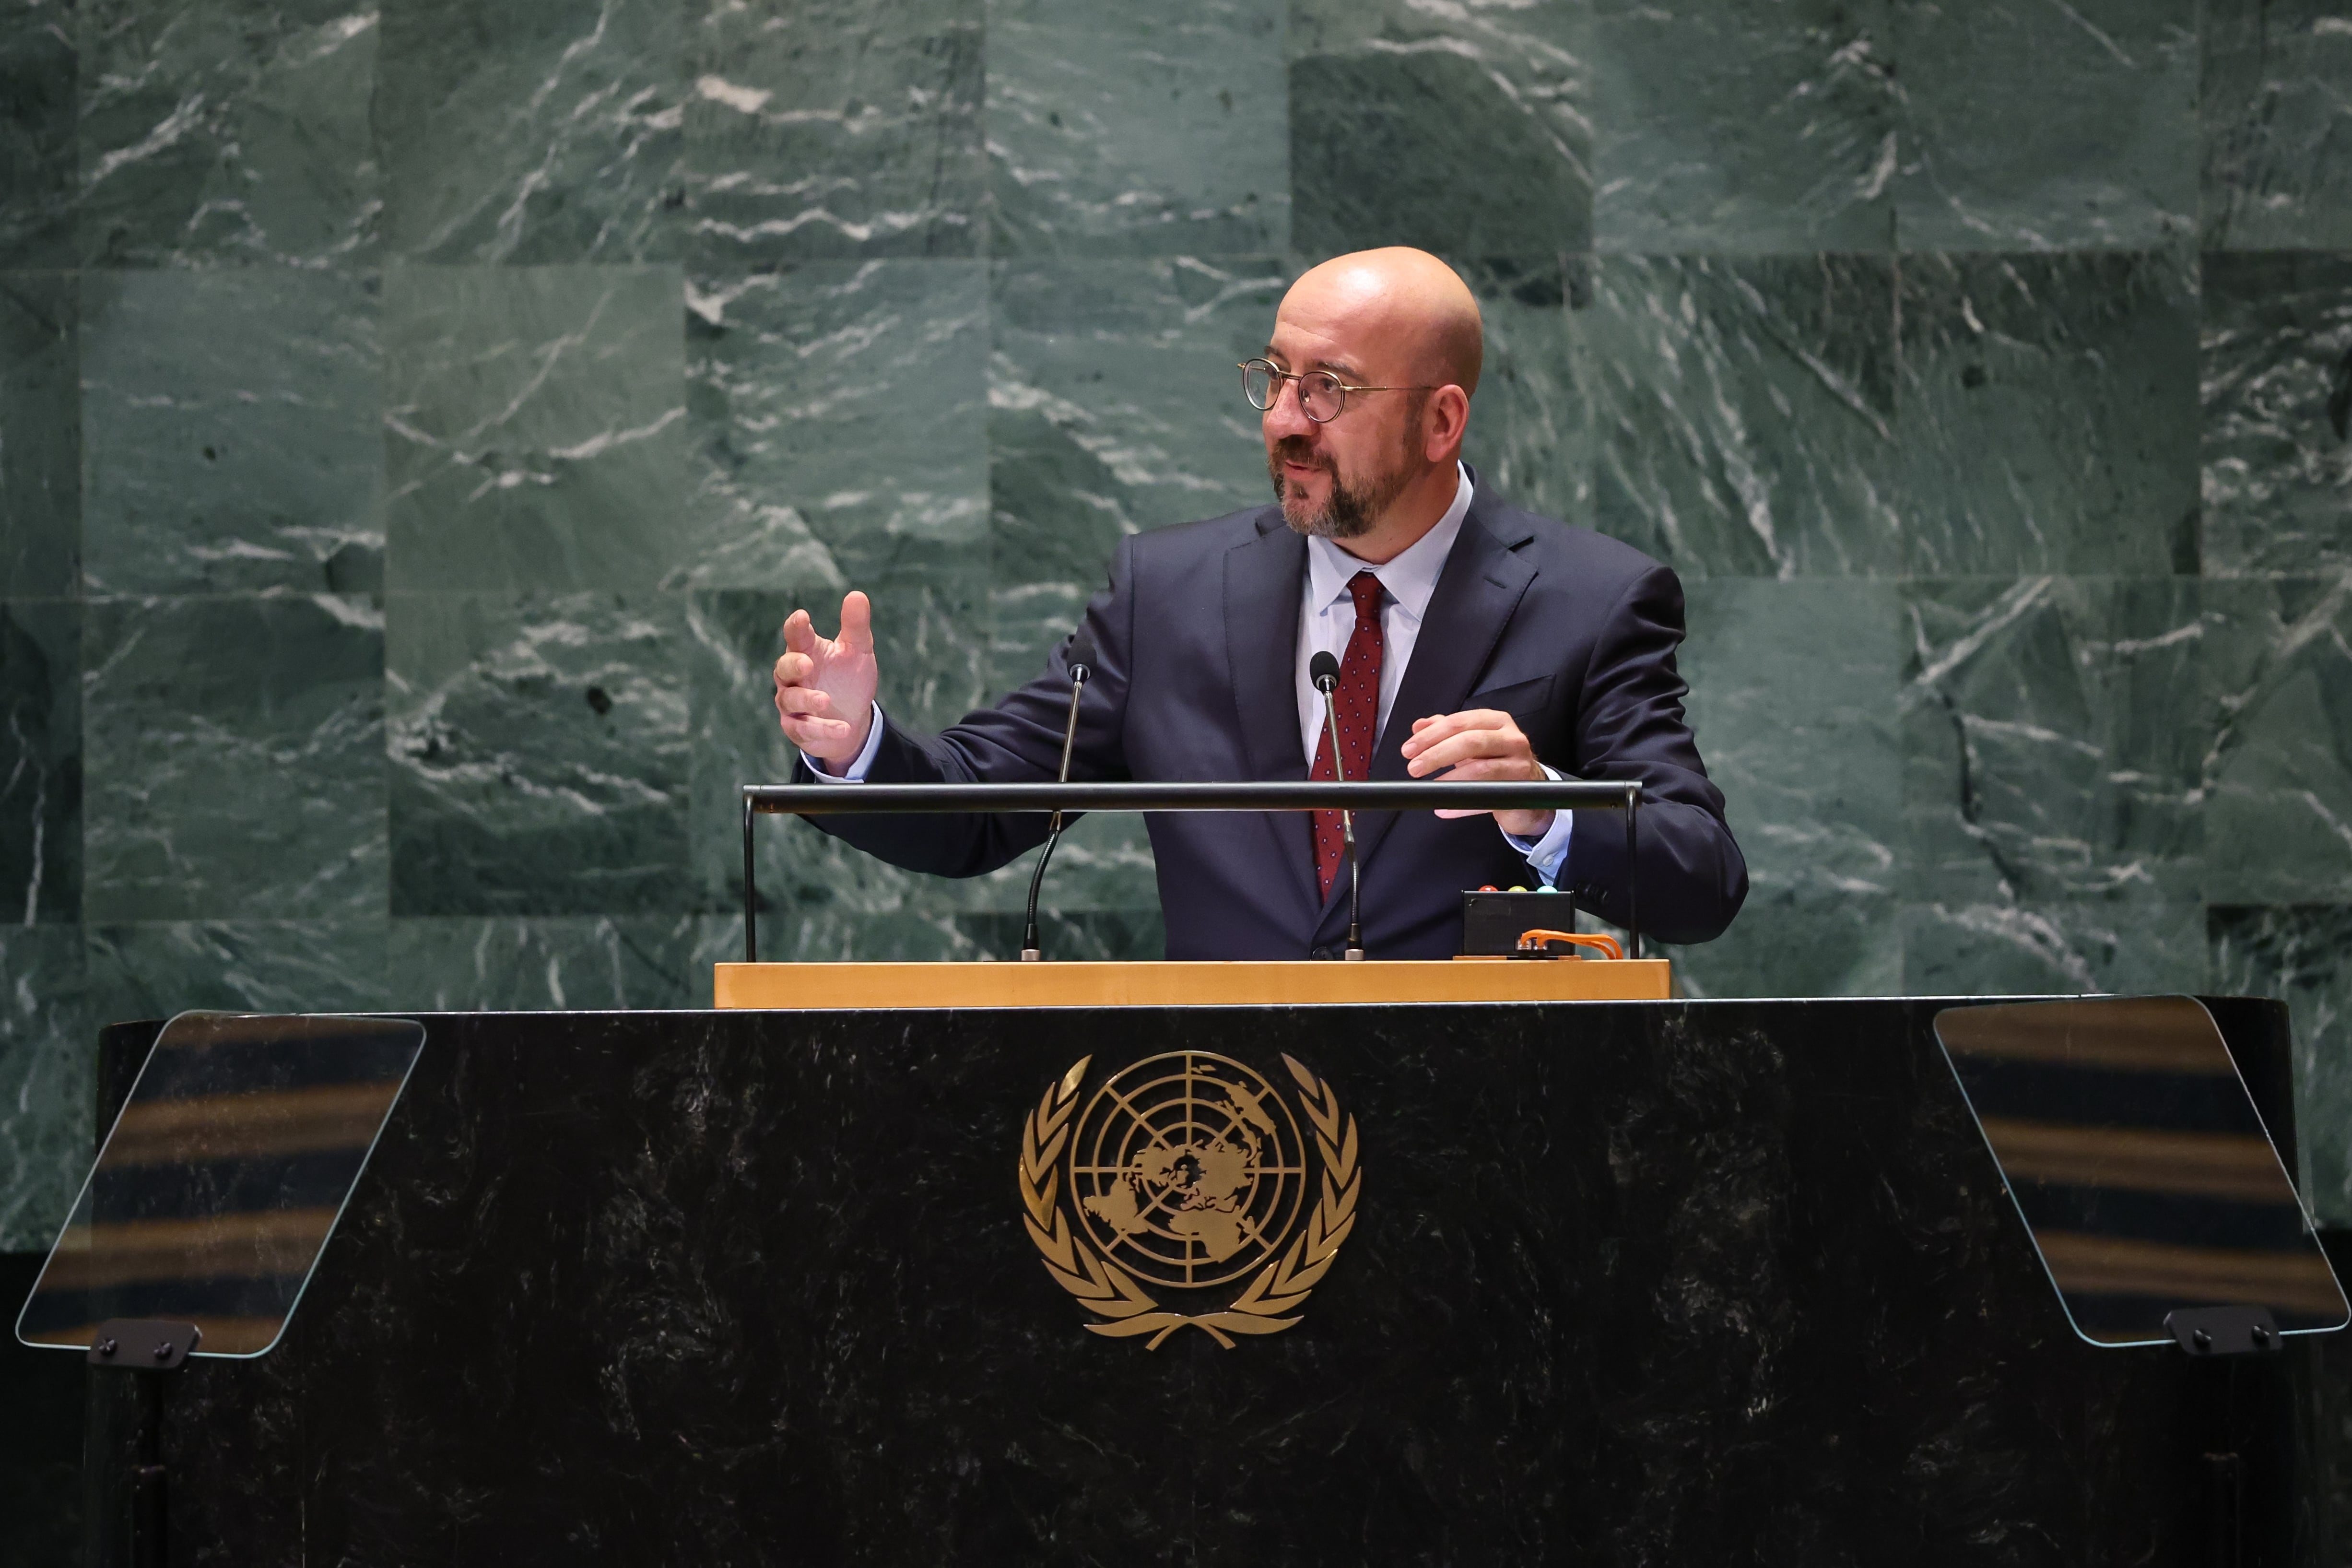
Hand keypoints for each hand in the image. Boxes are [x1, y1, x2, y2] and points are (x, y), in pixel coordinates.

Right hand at [773, 591, 878, 765]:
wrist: (853, 719)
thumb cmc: (849, 679)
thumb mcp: (858, 652)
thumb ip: (855, 626)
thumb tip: (857, 594)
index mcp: (807, 651)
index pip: (795, 636)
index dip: (796, 627)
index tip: (802, 617)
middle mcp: (794, 677)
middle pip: (783, 667)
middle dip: (793, 665)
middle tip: (808, 664)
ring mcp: (793, 703)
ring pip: (789, 699)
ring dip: (807, 700)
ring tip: (826, 701)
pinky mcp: (797, 728)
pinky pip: (803, 728)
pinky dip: (822, 728)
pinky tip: (843, 728)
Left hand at [1401, 709, 1552, 838]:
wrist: (1528, 790)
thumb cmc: (1498, 762)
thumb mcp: (1472, 742)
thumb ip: (1446, 731)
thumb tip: (1419, 726)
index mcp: (1496, 721)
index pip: (1460, 722)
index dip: (1431, 735)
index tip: (1409, 748)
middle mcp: (1512, 737)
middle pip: (1471, 741)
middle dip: (1437, 754)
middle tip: (1414, 767)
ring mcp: (1520, 763)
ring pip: (1481, 768)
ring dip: (1450, 779)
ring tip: (1430, 787)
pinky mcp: (1521, 789)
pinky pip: (1488, 796)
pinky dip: (1463, 804)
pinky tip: (1446, 808)